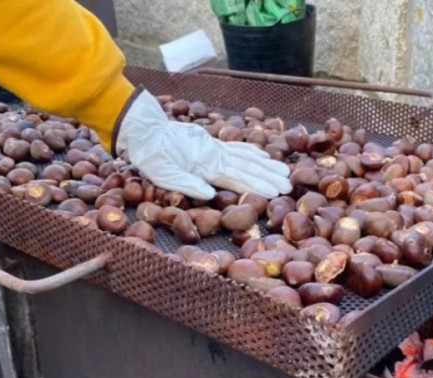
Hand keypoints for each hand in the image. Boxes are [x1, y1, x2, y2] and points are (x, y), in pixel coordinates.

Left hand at [115, 89, 291, 199]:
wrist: (143, 129)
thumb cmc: (150, 155)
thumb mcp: (162, 174)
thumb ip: (187, 184)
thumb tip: (211, 194)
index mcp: (205, 166)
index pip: (237, 178)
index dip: (257, 186)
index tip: (275, 193)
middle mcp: (214, 155)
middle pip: (247, 168)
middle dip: (269, 177)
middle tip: (288, 185)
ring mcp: (213, 147)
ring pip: (245, 157)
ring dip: (266, 165)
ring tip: (284, 172)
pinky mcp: (210, 142)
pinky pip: (235, 147)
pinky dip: (251, 151)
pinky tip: (264, 155)